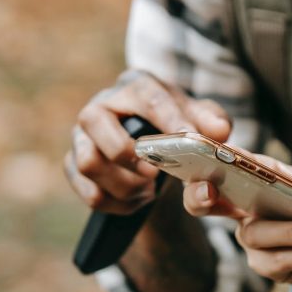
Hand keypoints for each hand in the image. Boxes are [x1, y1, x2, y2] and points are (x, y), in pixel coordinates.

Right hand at [64, 71, 231, 214]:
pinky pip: (89, 192)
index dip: (169, 119)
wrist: (152, 146)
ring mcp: (81, 137)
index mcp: (134, 86)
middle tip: (155, 174)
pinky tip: (137, 201)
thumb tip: (218, 132)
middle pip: (94, 121)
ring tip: (149, 191)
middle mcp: (100, 106)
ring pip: (88, 162)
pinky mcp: (73, 166)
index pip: (147, 96)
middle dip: (127, 152)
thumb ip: (212, 120)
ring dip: (123, 184)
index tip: (190, 139)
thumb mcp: (198, 118)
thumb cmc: (175, 125)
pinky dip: (117, 204)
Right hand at [183, 157, 291, 290]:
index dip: (205, 159)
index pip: (223, 163)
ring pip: (253, 235)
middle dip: (198, 197)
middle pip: (205, 203)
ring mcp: (254, 236)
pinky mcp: (268, 263)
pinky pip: (275, 262)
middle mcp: (247, 205)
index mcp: (258, 176)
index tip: (204, 154)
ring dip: (291, 232)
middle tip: (209, 192)